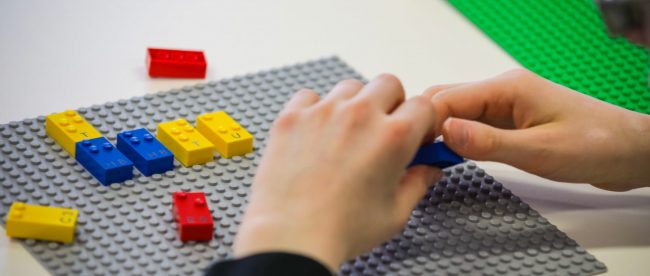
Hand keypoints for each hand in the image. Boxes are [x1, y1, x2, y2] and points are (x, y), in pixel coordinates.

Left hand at [233, 74, 441, 271]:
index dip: (423, 121)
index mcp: (393, 136)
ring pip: (350, 88)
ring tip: (346, 134)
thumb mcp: (395, 213)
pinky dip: (316, 108)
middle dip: (391, 104)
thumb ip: (417, 184)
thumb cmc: (341, 230)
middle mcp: (360, 115)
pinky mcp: (292, 117)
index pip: (424, 105)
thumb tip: (428, 171)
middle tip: (382, 130)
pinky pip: (310, 96)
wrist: (291, 236)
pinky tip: (316, 133)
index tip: (416, 135)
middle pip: (388, 84)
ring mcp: (323, 112)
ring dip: (355, 104)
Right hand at [425, 69, 649, 190]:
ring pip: (457, 114)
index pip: (448, 98)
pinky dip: (458, 139)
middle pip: (447, 101)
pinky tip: (452, 156)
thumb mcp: (539, 150)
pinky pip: (473, 125)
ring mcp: (506, 106)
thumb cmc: (595, 145)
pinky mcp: (510, 121)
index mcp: (508, 89)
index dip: (425, 123)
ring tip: (428, 159)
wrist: (629, 152)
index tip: (411, 148)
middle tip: (415, 156)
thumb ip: (489, 143)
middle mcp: (503, 92)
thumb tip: (445, 133)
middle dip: (427, 126)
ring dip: (441, 134)